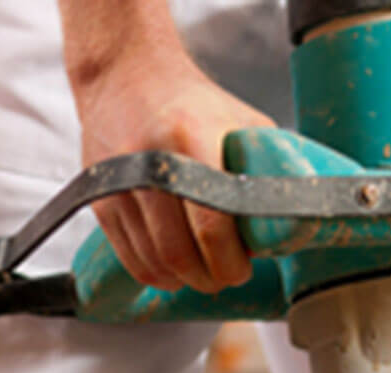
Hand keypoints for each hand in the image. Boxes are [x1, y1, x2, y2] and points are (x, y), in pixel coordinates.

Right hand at [67, 44, 272, 292]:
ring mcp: (119, 182)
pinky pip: (129, 257)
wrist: (127, 75)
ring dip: (184, 280)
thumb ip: (264, 169)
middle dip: (210, 278)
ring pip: (154, 262)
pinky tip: (175, 269)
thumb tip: (291, 222)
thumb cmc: (192, 104)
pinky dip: (155, 274)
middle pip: (180, 252)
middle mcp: (150, 162)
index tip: (243, 268)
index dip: (230, 260)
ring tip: (204, 272)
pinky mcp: (100, 197)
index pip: (212, 224)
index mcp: (192, 138)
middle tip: (227, 276)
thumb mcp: (240, 123)